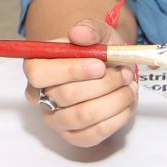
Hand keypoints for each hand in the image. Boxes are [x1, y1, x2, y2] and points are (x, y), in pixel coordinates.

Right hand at [25, 20, 137, 147]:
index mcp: (37, 67)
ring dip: (114, 100)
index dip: (70, 70)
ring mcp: (55, 120)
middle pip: (65, 96)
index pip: (39, 73)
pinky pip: (95, 133)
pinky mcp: (74, 137)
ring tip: (129, 86)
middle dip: (102, 84)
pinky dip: (118, 117)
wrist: (109, 69)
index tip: (100, 65)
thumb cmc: (98, 52)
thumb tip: (79, 34)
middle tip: (125, 73)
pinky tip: (126, 102)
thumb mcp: (98, 33)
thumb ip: (89, 30)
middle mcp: (40, 96)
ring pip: (83, 116)